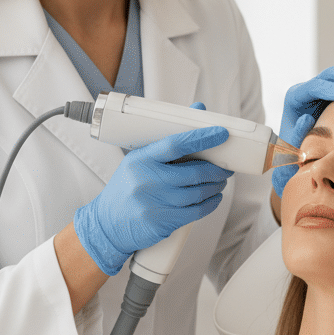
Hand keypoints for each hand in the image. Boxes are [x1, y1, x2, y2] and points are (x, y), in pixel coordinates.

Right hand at [74, 124, 233, 274]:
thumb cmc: (128, 187)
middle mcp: (147, 181)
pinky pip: (195, 212)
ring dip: (215, 187)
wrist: (107, 224)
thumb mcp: (140, 160)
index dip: (202, 138)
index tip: (221, 134)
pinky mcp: (161, 222)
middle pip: (193, 173)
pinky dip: (210, 204)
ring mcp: (154, 203)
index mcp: (141, 160)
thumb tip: (198, 110)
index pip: (175, 144)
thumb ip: (169, 140)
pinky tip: (213, 198)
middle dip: (216, 170)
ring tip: (220, 182)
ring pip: (197, 194)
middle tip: (226, 167)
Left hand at [272, 53, 333, 197]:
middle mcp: (308, 90)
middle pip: (327, 77)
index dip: (330, 89)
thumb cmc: (296, 151)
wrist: (299, 151)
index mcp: (295, 98)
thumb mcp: (293, 145)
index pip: (313, 88)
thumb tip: (306, 117)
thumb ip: (299, 133)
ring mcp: (322, 89)